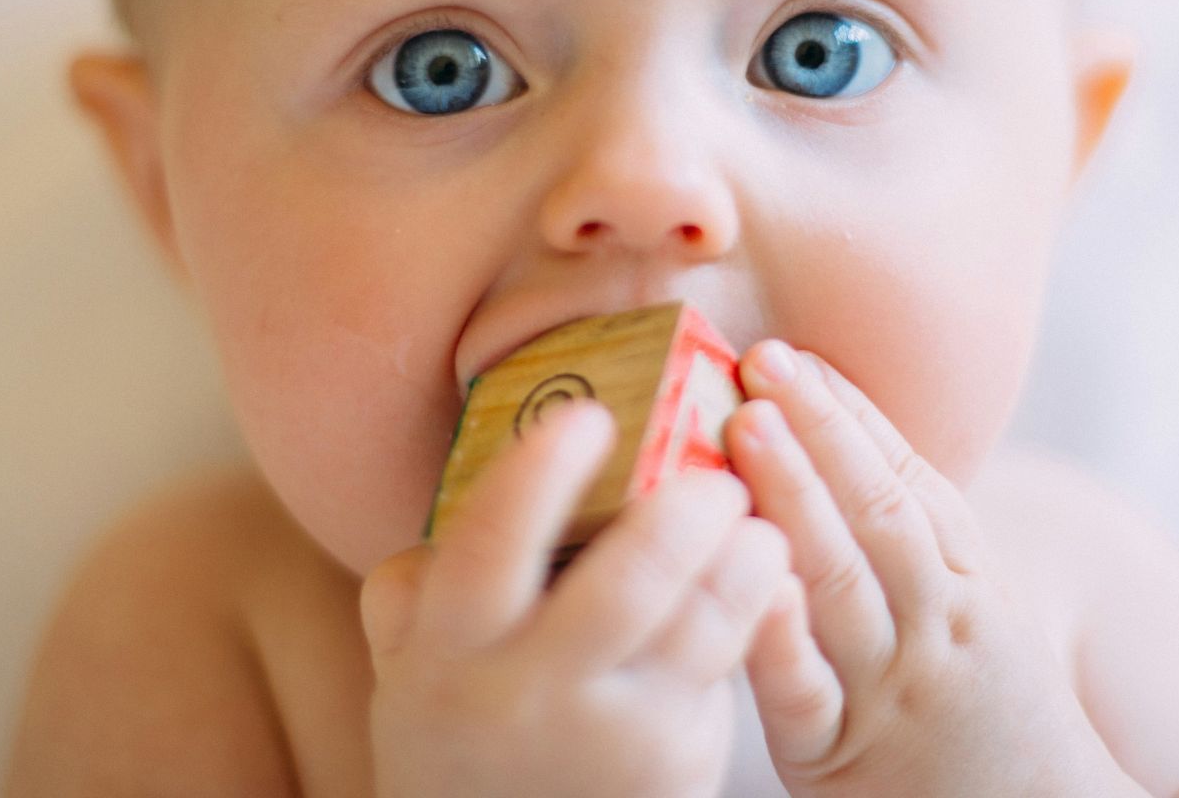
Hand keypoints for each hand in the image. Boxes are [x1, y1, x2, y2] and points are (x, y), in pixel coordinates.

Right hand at [360, 400, 791, 797]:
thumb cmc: (462, 742)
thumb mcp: (410, 673)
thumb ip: (417, 592)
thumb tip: (454, 497)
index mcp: (451, 652)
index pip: (491, 545)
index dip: (542, 474)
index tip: (588, 416)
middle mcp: (532, 693)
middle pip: (627, 585)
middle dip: (683, 514)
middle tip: (714, 472)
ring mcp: (614, 735)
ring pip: (702, 627)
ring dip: (744, 560)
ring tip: (758, 519)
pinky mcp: (677, 763)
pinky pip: (727, 668)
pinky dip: (757, 609)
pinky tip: (768, 573)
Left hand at [729, 342, 1136, 796]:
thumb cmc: (988, 710)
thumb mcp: (975, 613)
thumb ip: (916, 541)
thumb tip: (839, 444)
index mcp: (968, 583)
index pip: (909, 481)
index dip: (850, 413)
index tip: (797, 354)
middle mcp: (936, 624)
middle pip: (879, 513)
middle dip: (820, 430)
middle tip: (762, 360)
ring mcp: (891, 687)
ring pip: (843, 581)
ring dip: (794, 495)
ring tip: (746, 425)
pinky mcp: (841, 755)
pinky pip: (808, 692)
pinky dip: (783, 634)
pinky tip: (755, 579)